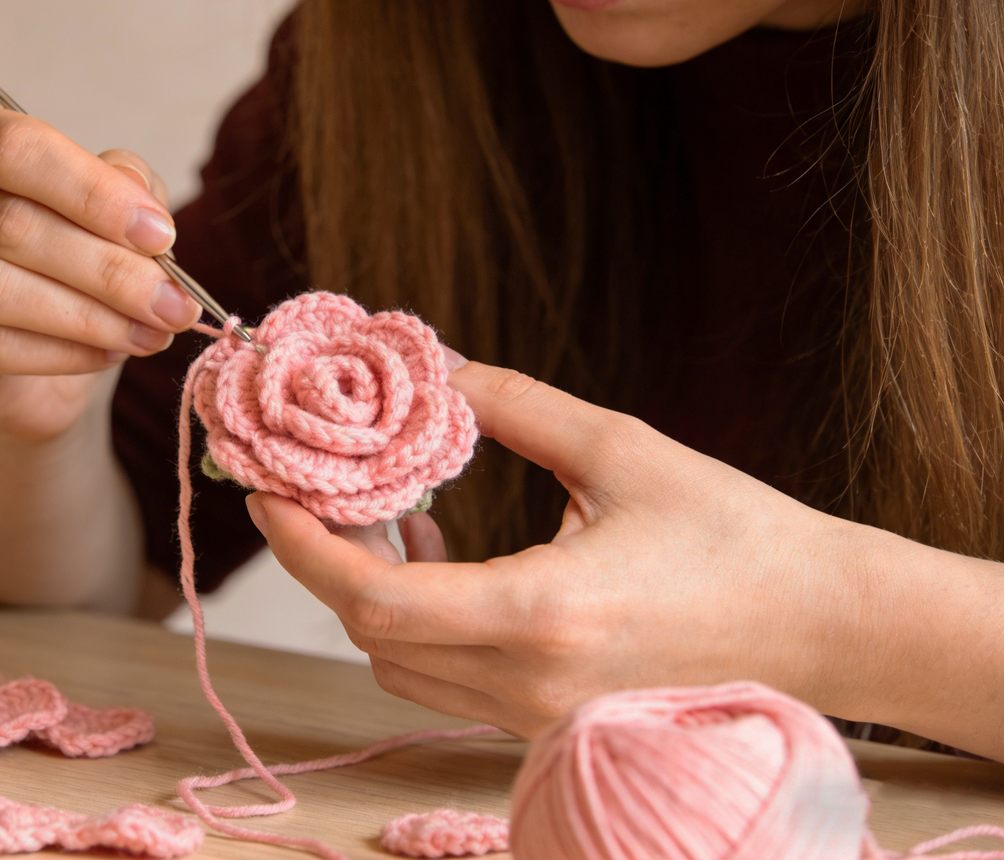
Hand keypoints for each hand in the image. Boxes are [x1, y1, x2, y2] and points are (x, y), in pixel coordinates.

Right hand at [0, 108, 202, 438]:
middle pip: (9, 224)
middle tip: (175, 303)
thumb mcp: (107, 211)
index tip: (159, 234)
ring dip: (90, 315)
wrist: (25, 362)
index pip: (13, 147)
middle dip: (108, 268)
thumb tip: (144, 210)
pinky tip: (109, 353)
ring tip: (152, 332)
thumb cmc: (62, 265)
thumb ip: (126, 189)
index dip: (91, 191)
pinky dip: (61, 352)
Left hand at [246, 360, 877, 737]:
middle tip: (310, 487)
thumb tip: (433, 365)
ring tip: (393, 514)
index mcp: (543, 614)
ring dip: (370, 594)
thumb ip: (513, 405)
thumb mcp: (619, 449)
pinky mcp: (549, 721)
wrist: (821, 626)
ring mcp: (538, 714)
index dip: (305, 548)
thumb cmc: (733, 533)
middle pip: (372, 634)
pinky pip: (445, 680)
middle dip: (324, 559)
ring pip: (401, 665)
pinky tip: (442, 557)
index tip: (266, 490)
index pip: (376, 600)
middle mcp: (529, 681)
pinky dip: (417, 624)